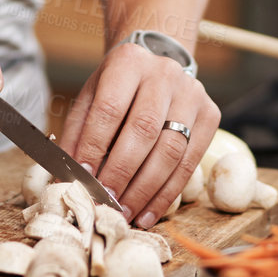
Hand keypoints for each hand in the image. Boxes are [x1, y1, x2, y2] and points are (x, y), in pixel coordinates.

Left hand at [58, 41, 219, 228]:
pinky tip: (148, 212)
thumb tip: (67, 174)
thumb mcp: (91, 98)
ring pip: (171, 150)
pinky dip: (167, 194)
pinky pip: (190, 163)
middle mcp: (165, 74)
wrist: (157, 65)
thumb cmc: (117, 88)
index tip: (82, 175)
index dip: (95, 144)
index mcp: (129, 63)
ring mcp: (192, 94)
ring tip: (126, 213)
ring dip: (146, 189)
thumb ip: (78, 133)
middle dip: (122, 172)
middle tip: (105, 200)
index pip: (110, 108)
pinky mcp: (210, 115)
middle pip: (144, 130)